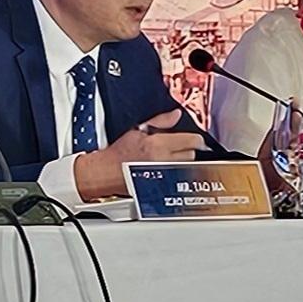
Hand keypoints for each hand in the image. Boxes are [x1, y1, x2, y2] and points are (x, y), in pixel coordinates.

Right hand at [74, 112, 199, 201]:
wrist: (107, 173)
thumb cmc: (119, 153)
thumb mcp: (137, 130)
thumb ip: (160, 121)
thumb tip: (176, 115)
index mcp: (158, 146)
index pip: (192, 141)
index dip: (196, 139)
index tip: (195, 138)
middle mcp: (163, 162)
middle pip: (191, 155)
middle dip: (187, 149)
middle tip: (175, 146)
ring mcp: (163, 176)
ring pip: (186, 167)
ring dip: (182, 161)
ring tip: (168, 158)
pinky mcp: (161, 186)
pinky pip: (177, 178)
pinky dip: (176, 172)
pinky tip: (165, 168)